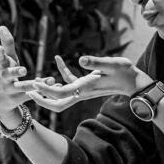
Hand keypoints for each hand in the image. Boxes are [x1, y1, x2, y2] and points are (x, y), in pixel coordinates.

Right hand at [0, 26, 55, 119]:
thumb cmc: (4, 73)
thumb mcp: (5, 60)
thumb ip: (6, 44)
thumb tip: (2, 26)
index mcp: (1, 67)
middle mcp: (4, 78)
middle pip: (8, 75)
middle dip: (15, 72)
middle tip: (24, 70)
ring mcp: (11, 90)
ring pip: (23, 87)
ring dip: (34, 84)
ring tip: (48, 80)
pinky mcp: (20, 98)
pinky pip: (33, 94)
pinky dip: (44, 90)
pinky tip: (55, 85)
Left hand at [16, 55, 150, 113]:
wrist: (135, 82)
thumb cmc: (125, 72)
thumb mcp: (112, 64)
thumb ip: (96, 62)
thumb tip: (80, 59)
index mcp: (84, 88)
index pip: (60, 94)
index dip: (45, 90)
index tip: (34, 83)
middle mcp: (81, 92)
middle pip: (57, 104)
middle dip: (41, 99)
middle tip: (27, 91)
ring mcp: (83, 90)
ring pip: (61, 96)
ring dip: (47, 89)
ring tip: (35, 79)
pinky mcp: (86, 84)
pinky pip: (70, 82)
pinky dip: (62, 73)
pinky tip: (58, 59)